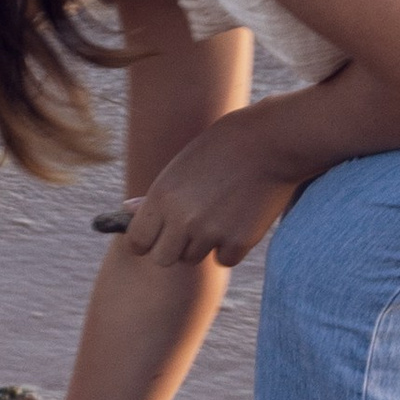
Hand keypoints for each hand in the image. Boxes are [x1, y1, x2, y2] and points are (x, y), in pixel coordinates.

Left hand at [118, 110, 298, 270]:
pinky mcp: (239, 242)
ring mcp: (211, 233)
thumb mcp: (181, 165)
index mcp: (161, 197)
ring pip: (194, 258)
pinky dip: (230, 246)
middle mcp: (182, 219)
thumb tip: (128, 209)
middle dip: (172, 247)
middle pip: (162, 258)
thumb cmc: (223, 147)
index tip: (156, 234)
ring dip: (202, 244)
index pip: (137, 241)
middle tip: (189, 227)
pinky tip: (239, 218)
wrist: (271, 141)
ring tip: (220, 212)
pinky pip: (224, 259)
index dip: (146, 240)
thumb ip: (156, 195)